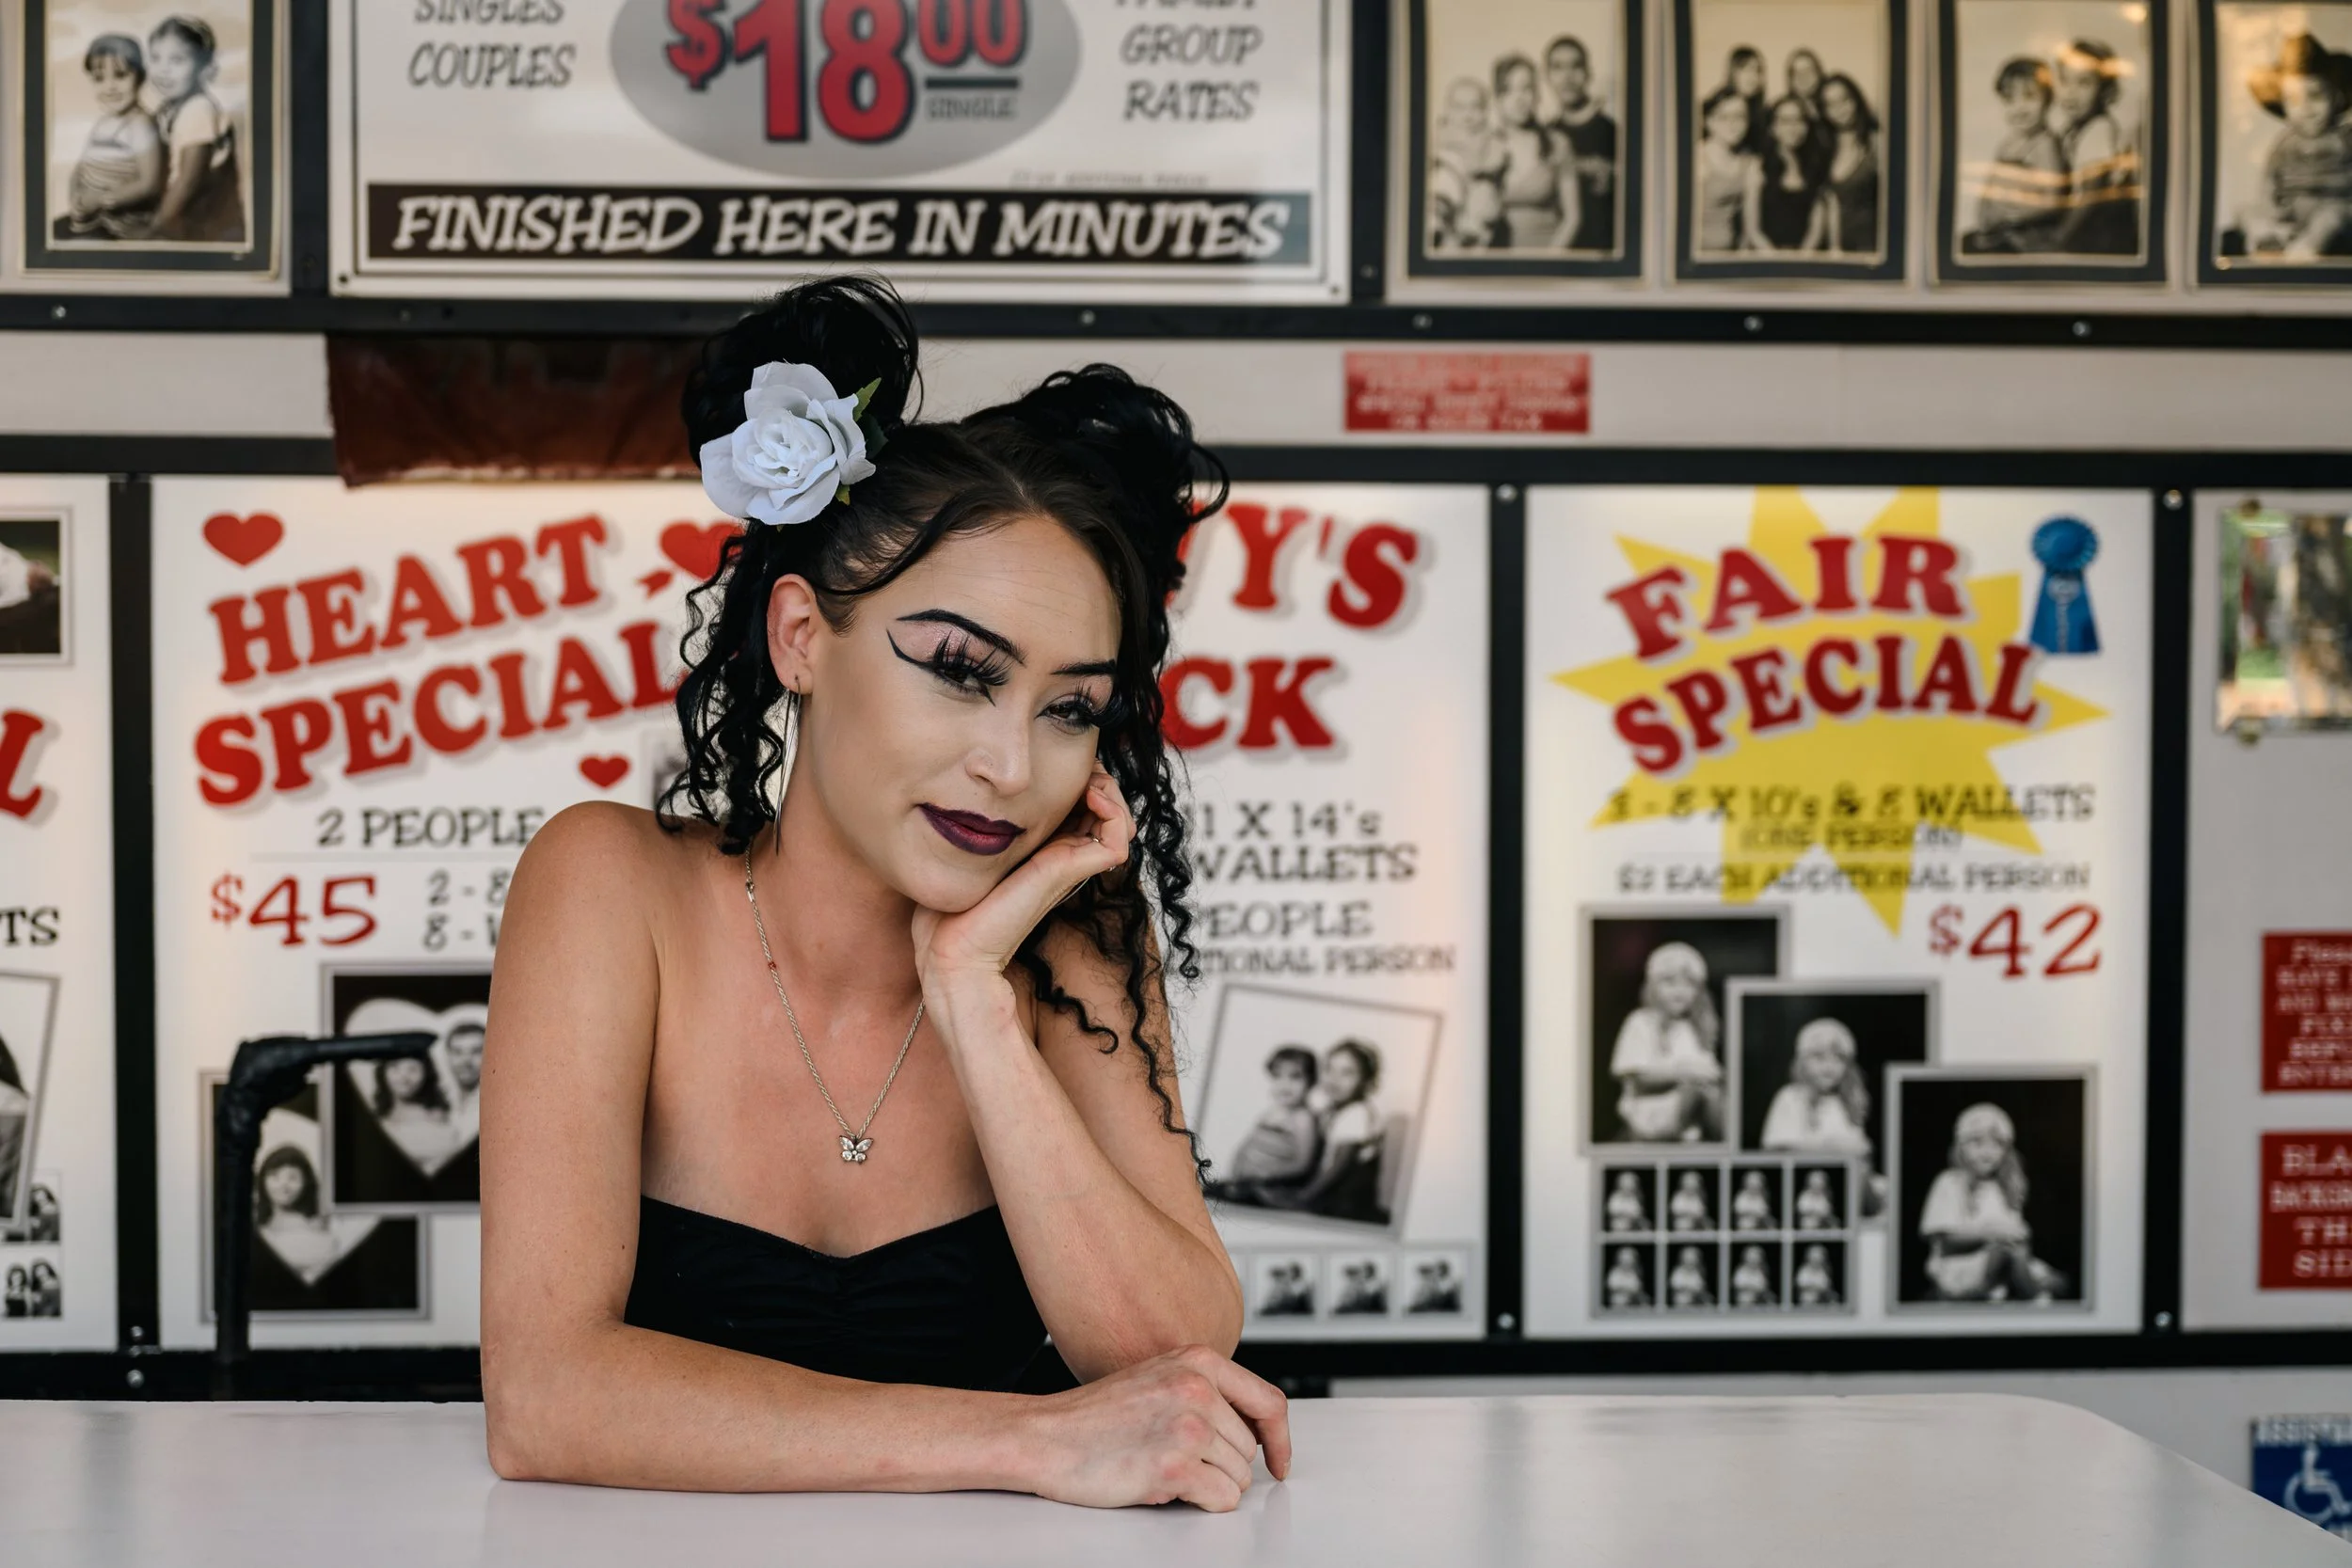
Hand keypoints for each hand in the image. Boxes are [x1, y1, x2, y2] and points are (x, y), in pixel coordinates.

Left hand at [910, 764, 1133, 993]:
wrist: (951, 951)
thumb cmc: (950, 910)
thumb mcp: (961, 852)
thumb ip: (970, 828)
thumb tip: (960, 794)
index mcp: (1039, 846)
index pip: (1077, 802)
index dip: (1077, 775)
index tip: (1057, 761)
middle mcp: (1059, 853)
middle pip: (1103, 807)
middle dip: (1098, 777)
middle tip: (1080, 769)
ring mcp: (1068, 863)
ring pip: (1118, 820)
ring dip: (1111, 790)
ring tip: (1090, 782)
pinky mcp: (1069, 871)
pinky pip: (1116, 840)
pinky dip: (1115, 813)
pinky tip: (1091, 797)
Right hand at [1017, 1345, 1291, 1510]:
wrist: (1045, 1437)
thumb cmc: (1094, 1417)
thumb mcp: (1159, 1379)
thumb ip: (1206, 1391)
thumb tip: (1253, 1429)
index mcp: (1198, 1360)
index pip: (1268, 1402)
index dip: (1281, 1439)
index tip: (1280, 1461)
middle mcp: (1197, 1387)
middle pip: (1251, 1449)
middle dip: (1223, 1466)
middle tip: (1179, 1462)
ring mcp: (1188, 1425)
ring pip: (1238, 1477)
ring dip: (1209, 1485)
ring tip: (1164, 1468)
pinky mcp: (1175, 1464)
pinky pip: (1221, 1499)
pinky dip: (1201, 1503)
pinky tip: (1165, 1485)